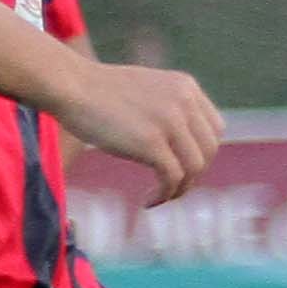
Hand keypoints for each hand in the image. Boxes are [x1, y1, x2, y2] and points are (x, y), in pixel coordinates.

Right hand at [59, 62, 224, 200]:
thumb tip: (177, 142)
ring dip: (180, 189)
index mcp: (185, 86)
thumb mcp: (146, 89)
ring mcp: (170, 122)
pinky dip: (164, 195)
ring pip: (195, 168)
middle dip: (193, 174)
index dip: (202, 153)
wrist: (71, 85)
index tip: (182, 167)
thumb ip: (168, 107)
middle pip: (208, 151)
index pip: (215, 129)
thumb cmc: (97, 91)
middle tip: (170, 185)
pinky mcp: (151, 143)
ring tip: (160, 195)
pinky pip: (172, 178)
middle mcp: (184, 101)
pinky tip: (148, 201)